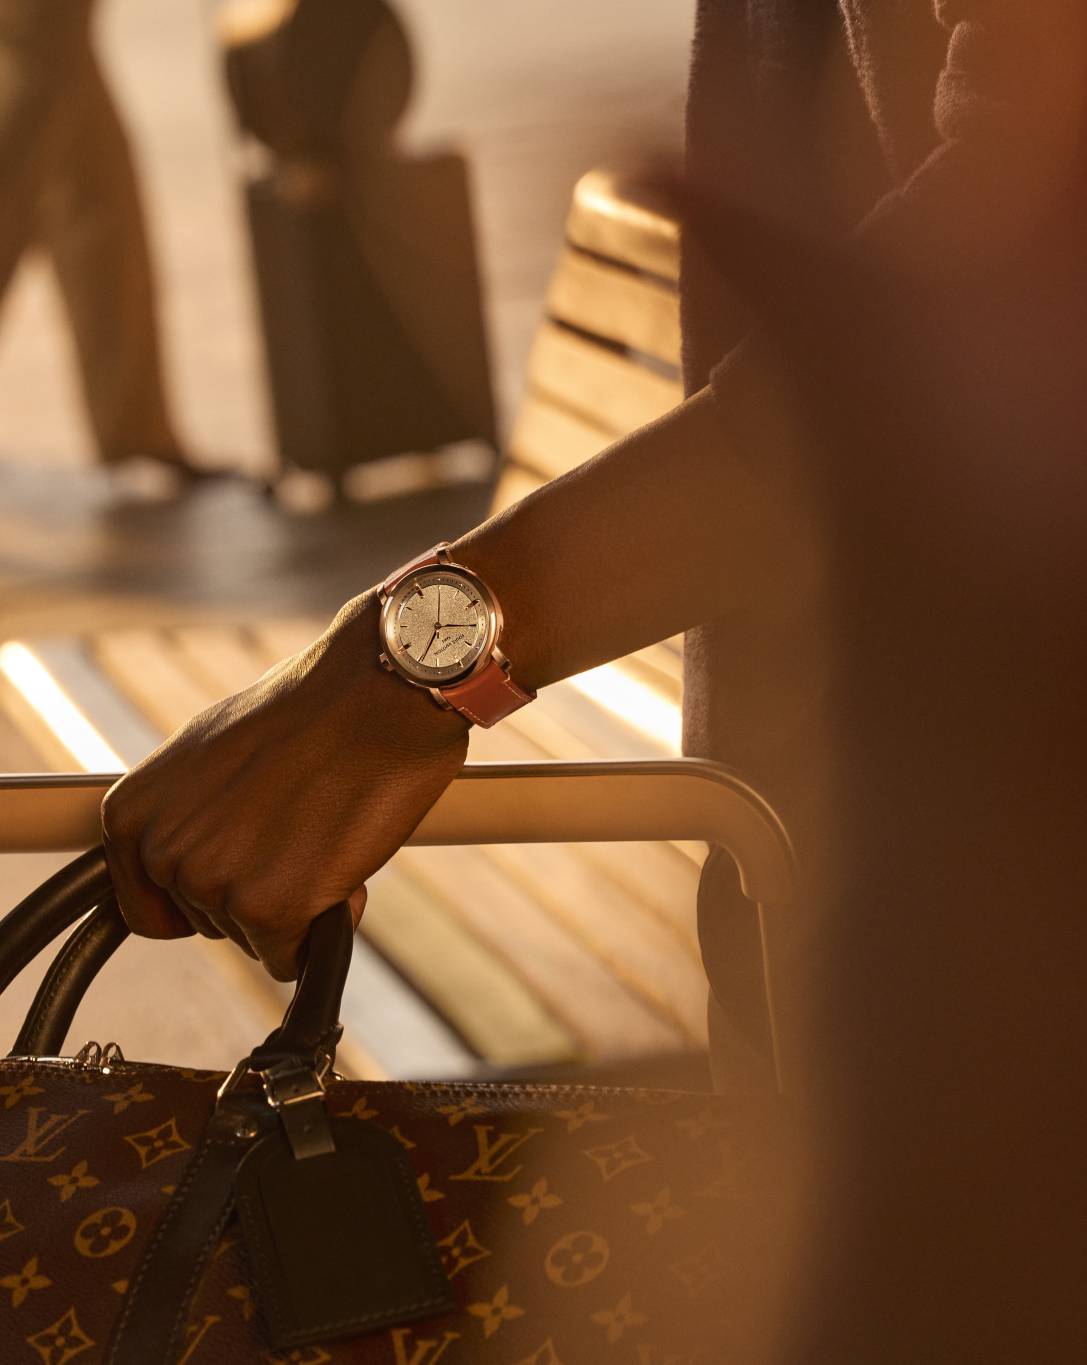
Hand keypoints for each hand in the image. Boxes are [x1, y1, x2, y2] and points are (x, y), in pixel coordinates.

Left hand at [100, 593, 468, 978]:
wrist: (375, 693)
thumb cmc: (309, 712)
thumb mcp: (210, 754)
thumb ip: (188, 816)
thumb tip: (199, 859)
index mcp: (132, 814)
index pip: (150, 907)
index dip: (209, 891)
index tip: (245, 867)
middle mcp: (160, 853)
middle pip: (208, 924)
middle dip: (258, 891)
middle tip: (300, 825)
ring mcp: (212, 884)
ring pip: (253, 940)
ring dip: (295, 904)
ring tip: (321, 829)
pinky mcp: (269, 909)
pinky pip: (291, 958)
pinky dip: (324, 925)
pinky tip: (341, 863)